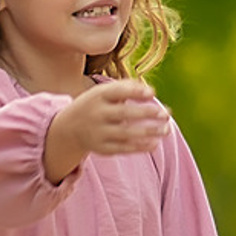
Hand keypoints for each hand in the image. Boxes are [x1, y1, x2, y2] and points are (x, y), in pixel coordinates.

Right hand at [43, 78, 167, 180]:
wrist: (68, 128)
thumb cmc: (96, 105)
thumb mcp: (104, 92)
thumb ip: (126, 87)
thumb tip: (151, 92)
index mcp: (98, 96)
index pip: (117, 91)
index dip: (135, 92)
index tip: (152, 93)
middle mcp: (97, 114)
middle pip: (124, 113)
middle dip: (147, 113)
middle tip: (167, 114)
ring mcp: (98, 132)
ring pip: (126, 133)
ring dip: (149, 132)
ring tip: (167, 130)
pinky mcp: (102, 148)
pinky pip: (123, 148)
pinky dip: (140, 147)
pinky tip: (155, 143)